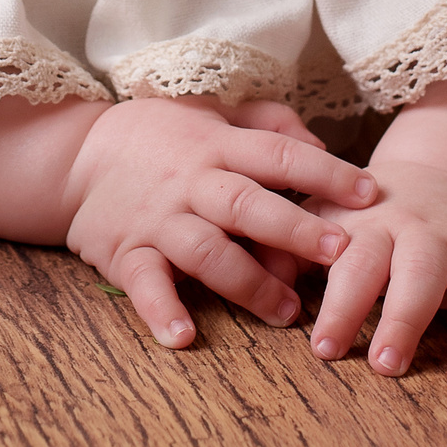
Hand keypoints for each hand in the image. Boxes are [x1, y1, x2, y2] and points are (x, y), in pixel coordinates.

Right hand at [62, 97, 378, 347]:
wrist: (77, 155)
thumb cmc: (159, 133)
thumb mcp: (212, 110)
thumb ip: (268, 121)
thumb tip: (319, 142)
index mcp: (218, 146)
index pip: (279, 155)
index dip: (326, 172)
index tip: (370, 192)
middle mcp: (192, 182)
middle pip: (248, 205)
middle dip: (295, 230)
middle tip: (339, 253)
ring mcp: (158, 220)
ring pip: (207, 252)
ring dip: (248, 283)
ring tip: (287, 311)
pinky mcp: (126, 253)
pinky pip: (145, 285)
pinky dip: (162, 311)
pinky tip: (184, 336)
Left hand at [300, 159, 446, 381]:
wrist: (432, 176)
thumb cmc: (364, 213)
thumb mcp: (324, 216)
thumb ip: (293, 242)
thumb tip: (260, 274)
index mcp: (376, 226)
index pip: (356, 264)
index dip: (342, 304)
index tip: (325, 348)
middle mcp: (426, 237)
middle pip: (420, 272)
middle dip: (406, 317)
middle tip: (388, 364)